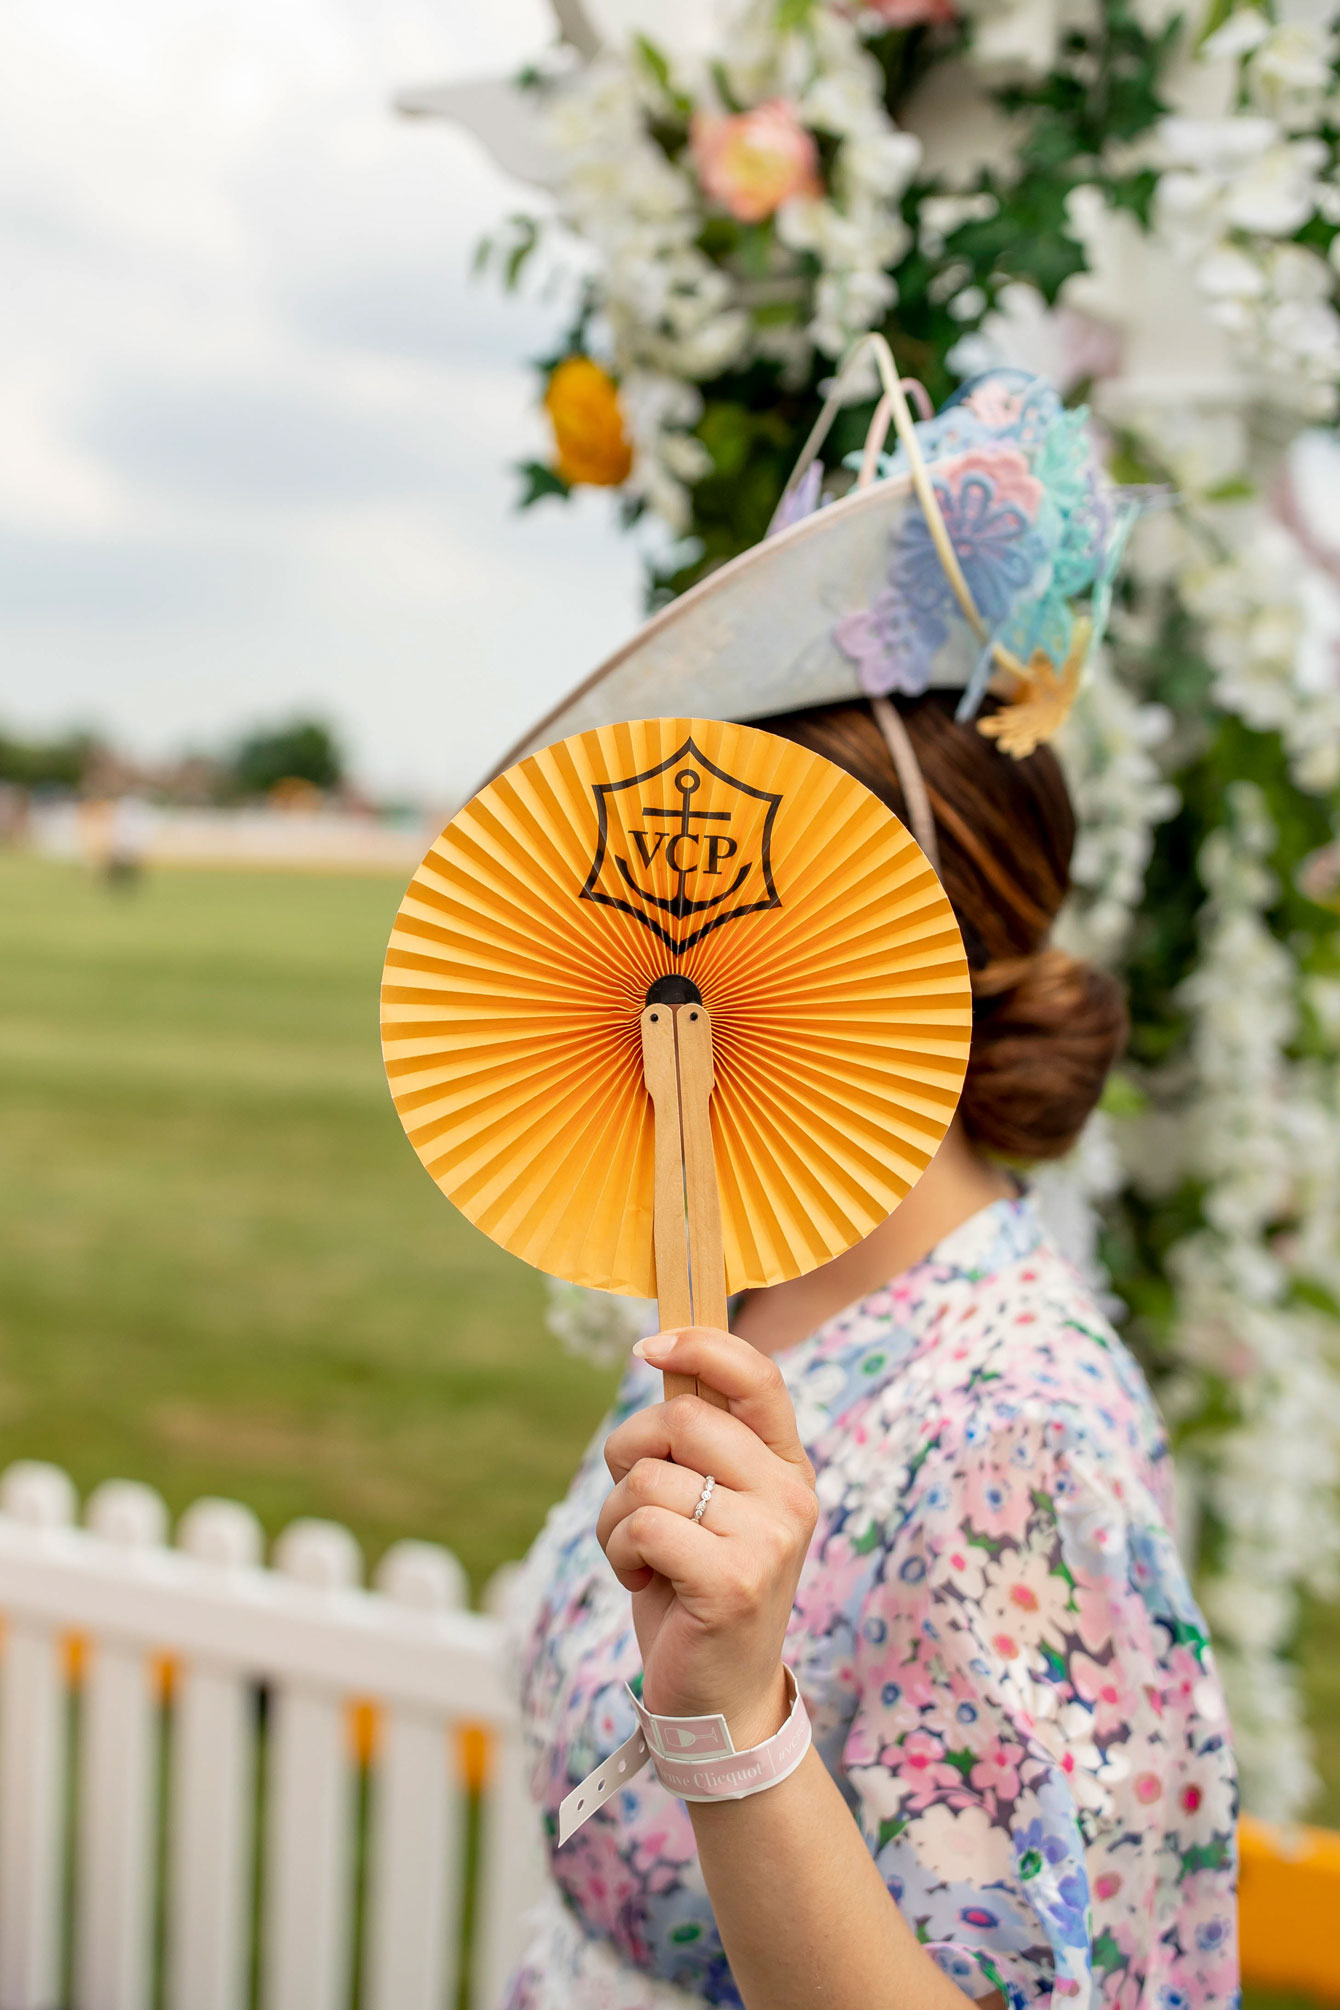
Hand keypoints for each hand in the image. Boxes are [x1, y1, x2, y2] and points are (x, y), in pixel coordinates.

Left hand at [596, 1326, 817, 1749]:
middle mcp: (790, 1497)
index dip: (702, 1345)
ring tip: (641, 1555)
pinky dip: (618, 1550)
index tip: (648, 1349)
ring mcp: (767, 1540)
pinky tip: (639, 1580)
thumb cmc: (697, 1589)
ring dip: (617, 1516)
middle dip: (630, 1449)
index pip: (758, 1377)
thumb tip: (663, 1352)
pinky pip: (642, 1525)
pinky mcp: (732, 1582)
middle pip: (682, 1417)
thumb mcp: (709, 1506)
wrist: (721, 1699)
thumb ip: (698, 1443)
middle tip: (633, 1497)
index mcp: (787, 1467)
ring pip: (649, 1476)